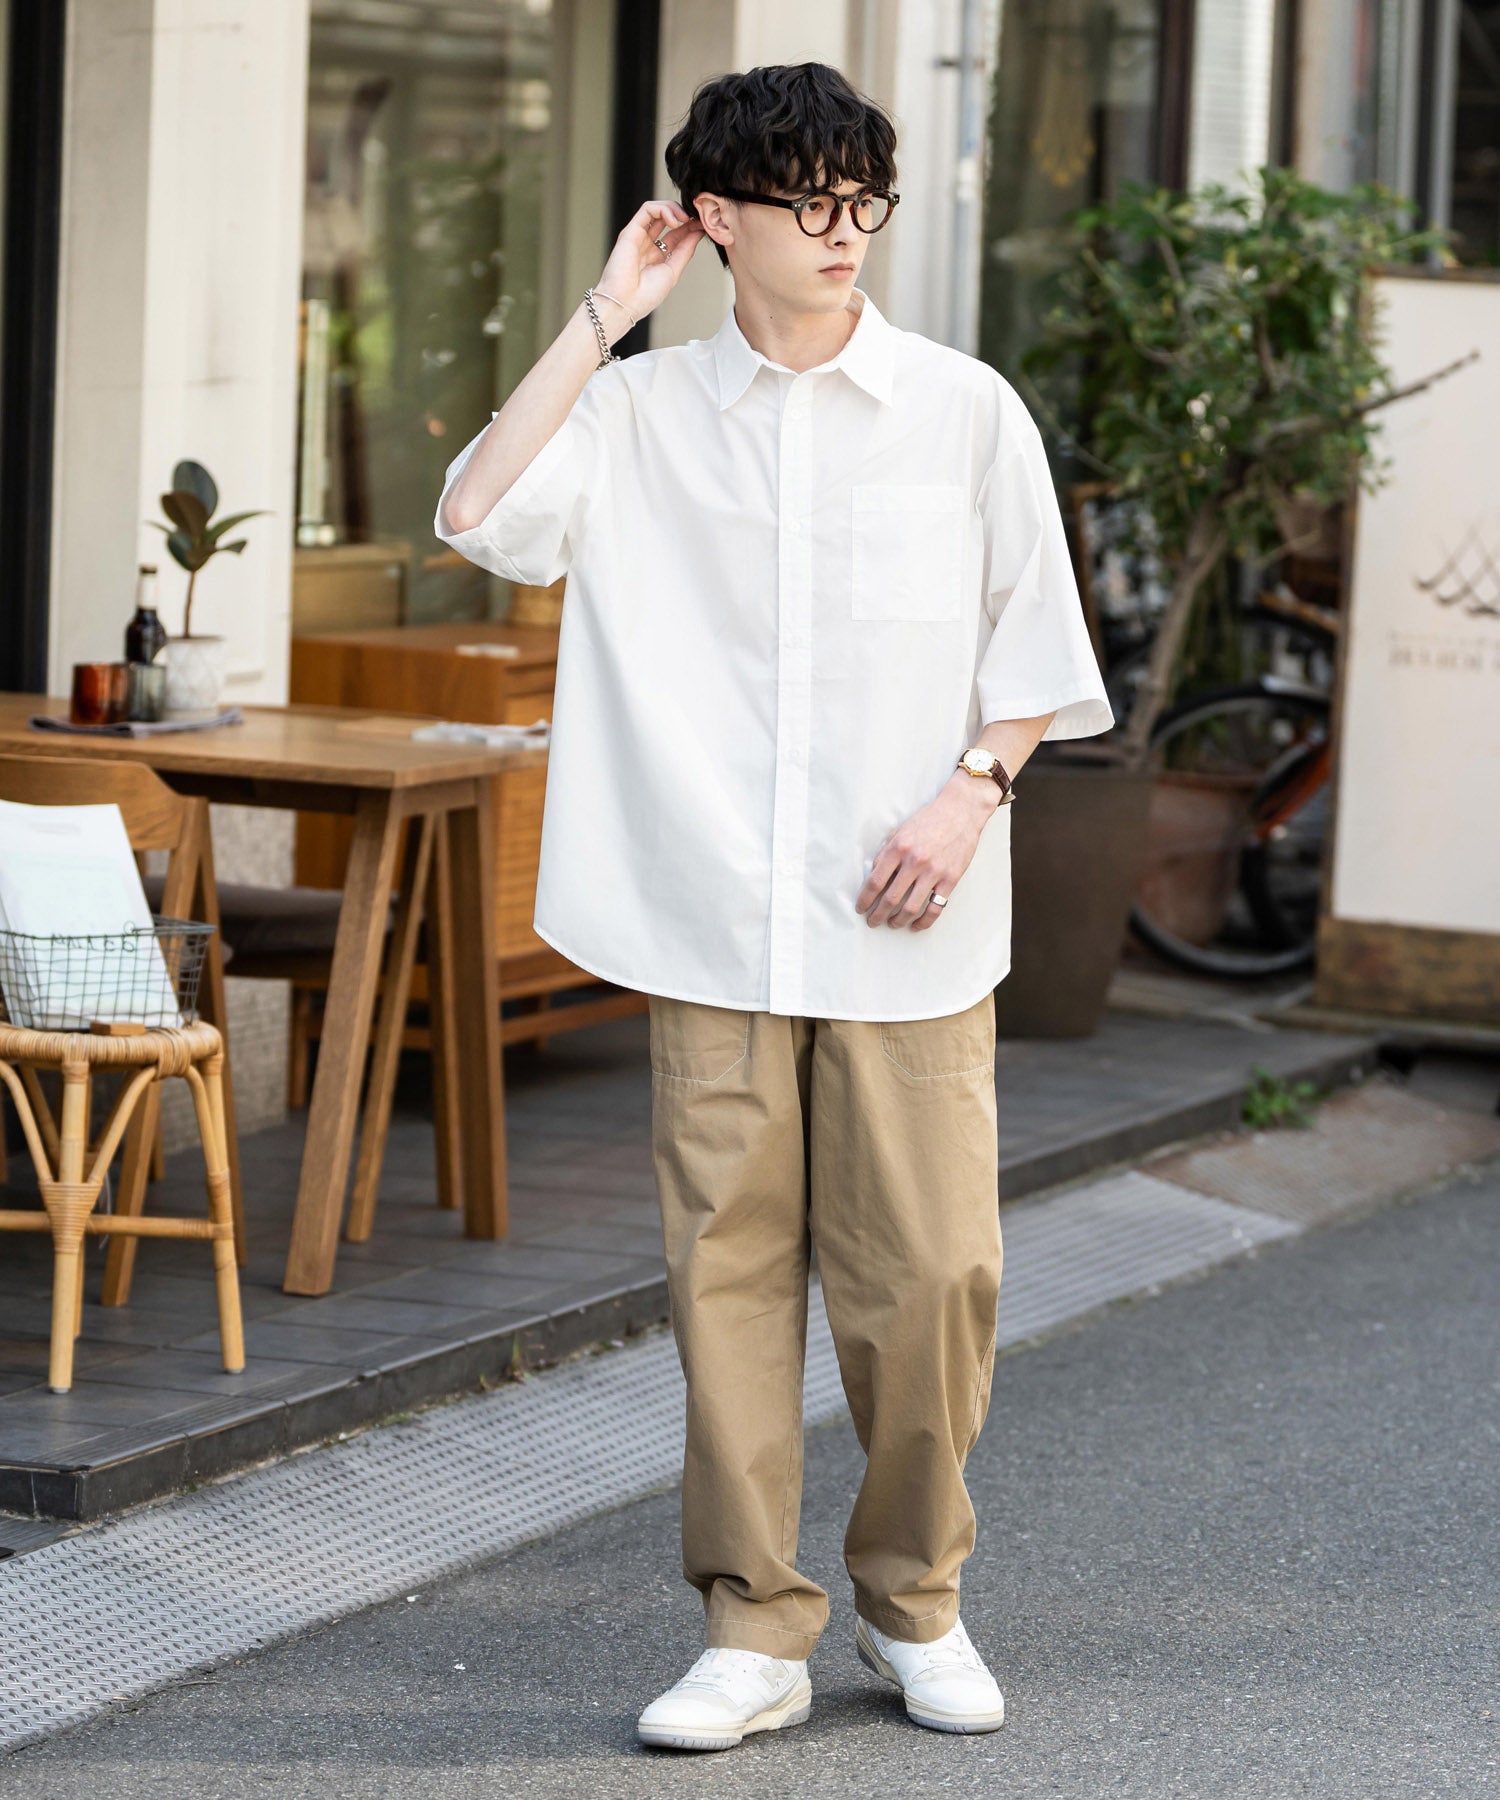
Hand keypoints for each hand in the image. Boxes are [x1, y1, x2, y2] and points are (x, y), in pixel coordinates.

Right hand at [595, 199, 705, 326]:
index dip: (690, 228)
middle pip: (666, 220)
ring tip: (684, 218)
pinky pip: (647, 209)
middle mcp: (647, 245)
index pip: (676, 235)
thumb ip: (685, 250)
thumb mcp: (673, 271)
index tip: (703, 226)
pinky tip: (673, 220)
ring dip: (673, 208)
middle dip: (683, 215)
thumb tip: (698, 233)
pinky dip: (662, 209)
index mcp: (657, 257)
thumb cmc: (645, 295)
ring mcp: (638, 237)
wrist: (626, 302)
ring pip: (656, 210)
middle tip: (696, 219)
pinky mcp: (630, 231)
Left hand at [855, 775, 998, 931]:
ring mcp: (934, 872)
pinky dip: (923, 922)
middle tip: (872, 922)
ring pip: (911, 908)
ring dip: (898, 921)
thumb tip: (873, 874)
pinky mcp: (950, 879)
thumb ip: (886, 852)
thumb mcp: (900, 830)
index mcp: (898, 848)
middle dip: (877, 915)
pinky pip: (935, 908)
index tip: (860, 908)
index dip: (865, 899)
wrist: (961, 811)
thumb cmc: (928, 820)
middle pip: (890, 898)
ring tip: (892, 924)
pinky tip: (915, 926)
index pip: (875, 882)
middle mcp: (914, 862)